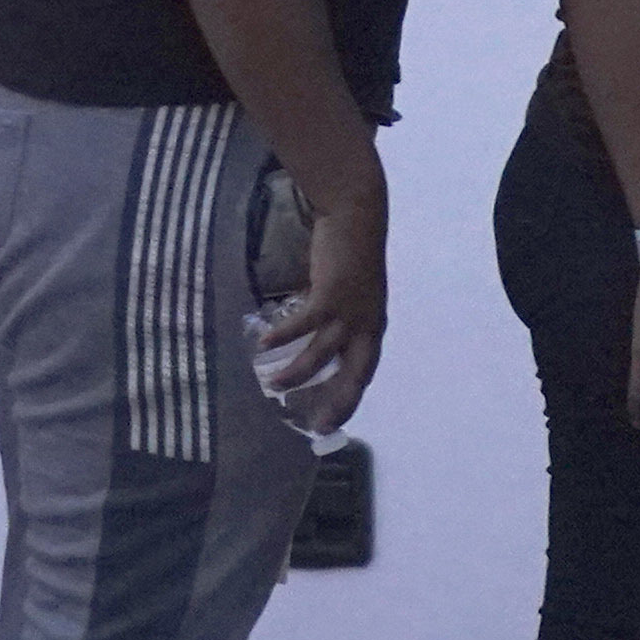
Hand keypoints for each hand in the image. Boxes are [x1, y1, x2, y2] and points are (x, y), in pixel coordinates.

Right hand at [254, 183, 388, 440]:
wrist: (356, 214)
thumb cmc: (351, 250)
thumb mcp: (353, 290)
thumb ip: (341, 313)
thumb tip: (314, 330)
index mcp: (373, 326)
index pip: (365, 371)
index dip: (350, 397)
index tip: (333, 418)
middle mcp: (366, 324)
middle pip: (353, 374)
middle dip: (336, 401)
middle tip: (316, 424)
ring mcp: (349, 311)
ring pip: (322, 354)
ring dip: (298, 372)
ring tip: (275, 385)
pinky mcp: (331, 295)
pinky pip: (305, 324)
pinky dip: (285, 335)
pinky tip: (266, 343)